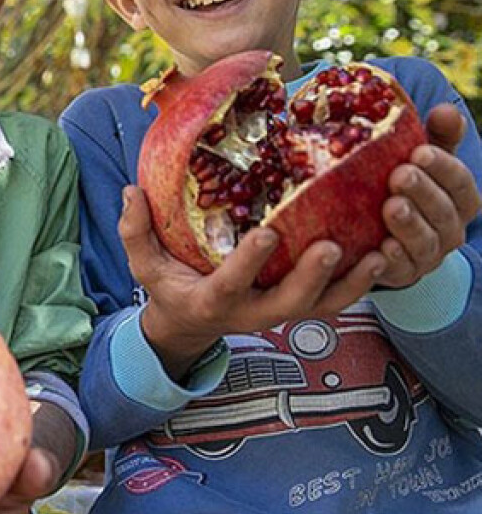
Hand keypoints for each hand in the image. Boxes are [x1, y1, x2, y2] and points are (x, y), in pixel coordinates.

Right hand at [122, 185, 386, 377]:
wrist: (190, 323)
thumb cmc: (168, 285)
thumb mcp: (142, 262)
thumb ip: (134, 229)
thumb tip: (132, 190)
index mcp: (211, 301)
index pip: (230, 285)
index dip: (249, 263)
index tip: (265, 232)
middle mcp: (251, 313)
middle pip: (289, 304)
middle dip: (311, 278)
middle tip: (331, 245)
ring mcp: (279, 312)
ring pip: (323, 308)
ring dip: (351, 285)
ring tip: (376, 253)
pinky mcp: (300, 307)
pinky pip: (336, 300)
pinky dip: (360, 281)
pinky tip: (381, 251)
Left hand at [376, 104, 481, 288]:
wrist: (387, 235)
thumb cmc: (406, 185)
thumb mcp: (423, 161)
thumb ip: (437, 136)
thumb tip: (445, 109)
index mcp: (459, 198)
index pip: (459, 181)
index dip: (442, 167)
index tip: (419, 152)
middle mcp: (451, 228)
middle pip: (443, 211)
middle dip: (423, 192)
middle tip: (400, 174)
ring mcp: (428, 254)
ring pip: (425, 241)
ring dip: (409, 224)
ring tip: (391, 206)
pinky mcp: (403, 274)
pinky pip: (402, 270)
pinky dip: (393, 260)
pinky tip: (380, 247)